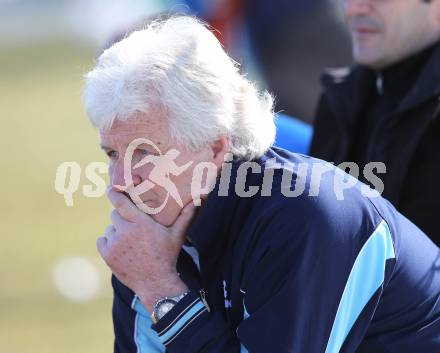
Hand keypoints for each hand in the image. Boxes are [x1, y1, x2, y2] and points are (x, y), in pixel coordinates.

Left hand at [97, 187, 195, 310]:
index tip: (111, 188)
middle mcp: (125, 231)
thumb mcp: (177, 235)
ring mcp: (115, 244)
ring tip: (129, 240)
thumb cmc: (167, 256)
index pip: (120, 202)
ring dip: (116, 231)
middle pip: (114, 215)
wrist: (156, 283)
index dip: (114, 193)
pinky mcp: (107, 255)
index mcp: (141, 223)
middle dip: (122, 217)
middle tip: (132, 226)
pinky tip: (121, 247)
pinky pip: (102, 240)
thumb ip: (185, 216)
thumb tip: (197, 201)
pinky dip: (109, 242)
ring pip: (109, 229)